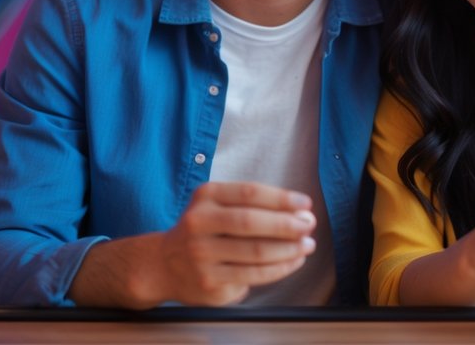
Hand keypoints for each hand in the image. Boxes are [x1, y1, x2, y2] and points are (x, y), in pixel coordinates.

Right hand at [149, 182, 316, 305]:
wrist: (165, 264)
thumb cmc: (205, 228)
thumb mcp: (218, 204)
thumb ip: (254, 205)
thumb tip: (301, 213)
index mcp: (206, 196)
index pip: (249, 193)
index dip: (281, 198)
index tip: (305, 203)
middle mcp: (199, 223)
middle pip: (250, 222)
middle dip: (287, 224)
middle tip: (309, 225)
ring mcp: (201, 254)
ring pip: (254, 252)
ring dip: (289, 249)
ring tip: (307, 245)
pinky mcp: (209, 281)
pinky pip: (253, 275)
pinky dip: (279, 269)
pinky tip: (293, 261)